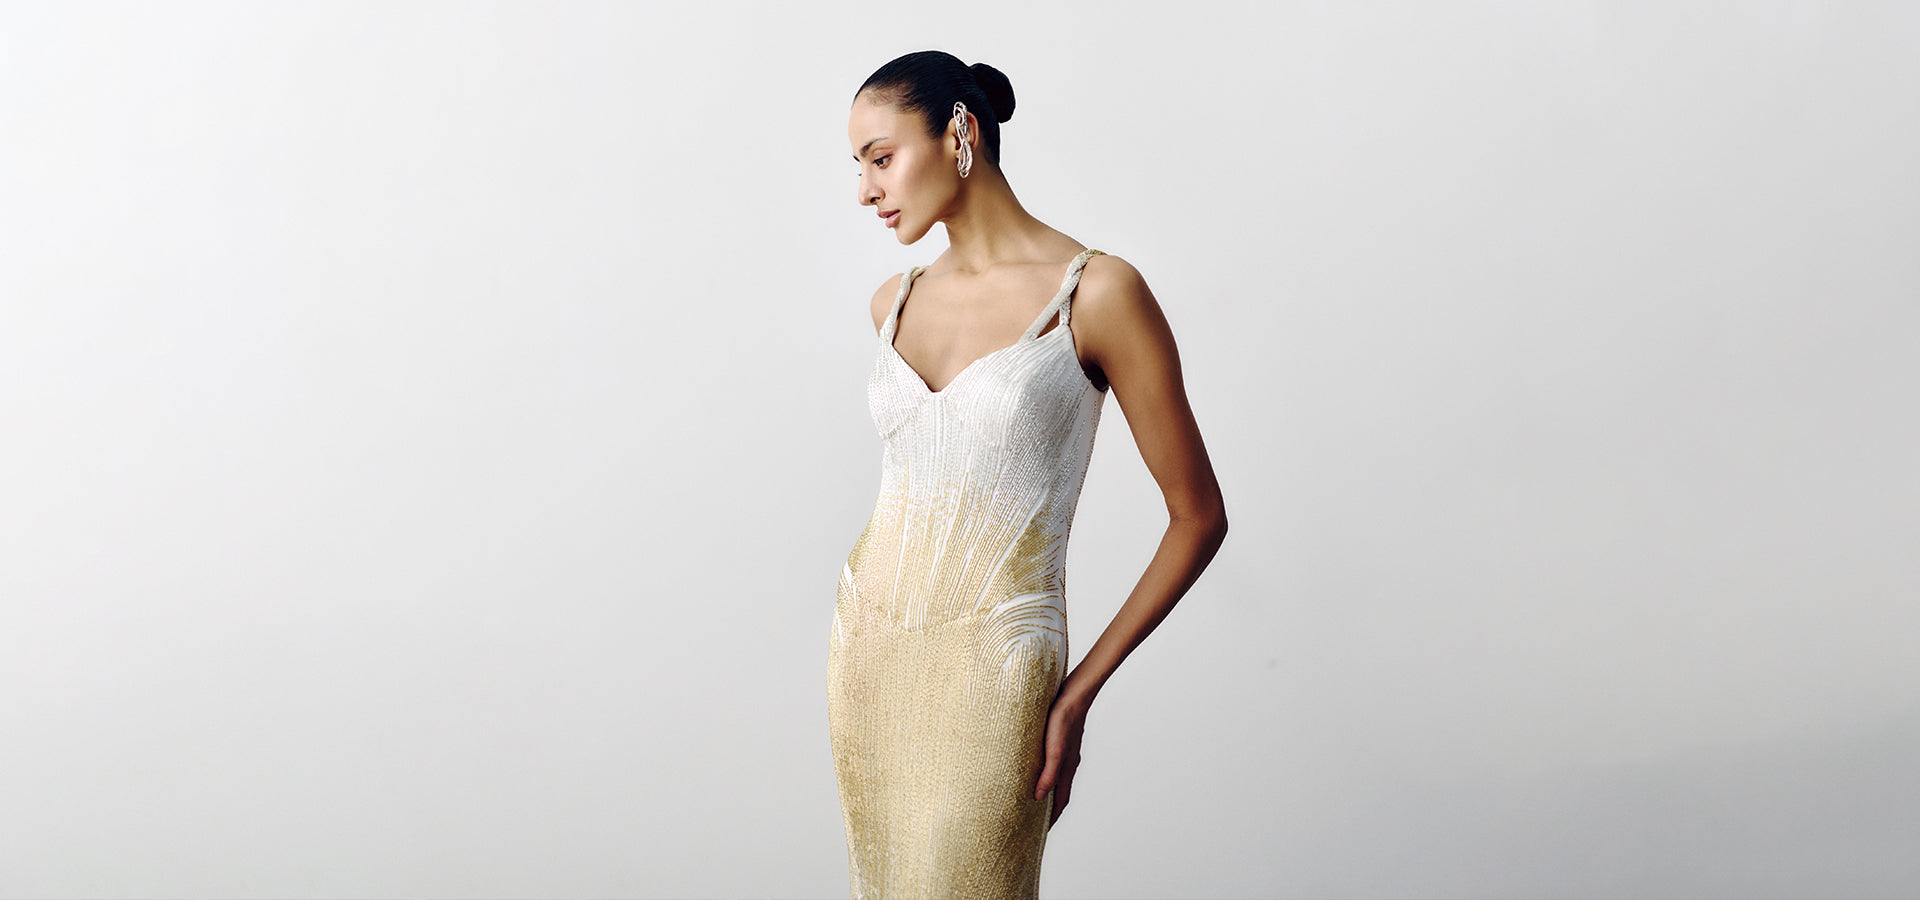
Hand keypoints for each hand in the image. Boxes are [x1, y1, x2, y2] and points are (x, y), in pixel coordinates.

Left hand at [1034, 687, 1090, 827]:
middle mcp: (1068, 763)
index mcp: (1068, 769)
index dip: (1052, 818)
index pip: (1060, 801)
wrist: (1072, 694)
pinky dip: (1044, 773)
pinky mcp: (1058, 740)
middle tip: (1034, 819)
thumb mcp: (1054, 750)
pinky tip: (1034, 767)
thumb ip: (1048, 774)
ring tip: (1032, 798)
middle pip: (1058, 792)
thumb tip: (1039, 798)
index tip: (1042, 832)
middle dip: (1049, 808)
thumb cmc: (1063, 721)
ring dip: (1046, 790)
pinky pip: (1051, 763)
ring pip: (1055, 778)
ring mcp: (1064, 752)